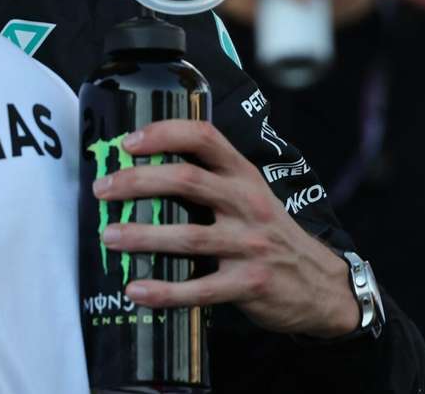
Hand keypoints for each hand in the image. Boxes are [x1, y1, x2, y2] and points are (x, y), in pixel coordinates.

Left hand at [93, 119, 359, 337]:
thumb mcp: (248, 194)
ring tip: (108, 236)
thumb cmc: (268, 233)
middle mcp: (247, 204)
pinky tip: (136, 290)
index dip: (164, 133)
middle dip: (138, 182)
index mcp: (243, 175)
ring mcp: (250, 245)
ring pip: (190, 236)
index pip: (204, 138)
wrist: (322, 285)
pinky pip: (200, 289)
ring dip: (143, 236)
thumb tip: (136, 173)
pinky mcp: (250, 285)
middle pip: (187, 181)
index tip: (126, 142)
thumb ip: (208, 180)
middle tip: (102, 189)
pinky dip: (165, 291)